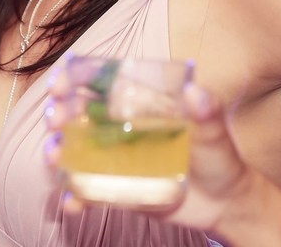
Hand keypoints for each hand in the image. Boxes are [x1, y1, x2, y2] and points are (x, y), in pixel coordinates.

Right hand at [43, 70, 255, 232]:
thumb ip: (208, 113)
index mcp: (143, 104)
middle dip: (61, 112)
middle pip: (82, 113)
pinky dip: (75, 197)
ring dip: (59, 151)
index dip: (78, 77)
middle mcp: (124, 127)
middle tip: (55, 120)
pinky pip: (89, 190)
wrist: (225, 204)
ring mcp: (118, 158)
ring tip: (54, 157)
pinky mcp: (118, 188)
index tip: (62, 82)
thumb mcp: (217, 134)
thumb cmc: (220, 159)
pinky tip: (71, 203)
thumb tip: (196, 92)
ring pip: (78, 150)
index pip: (104, 82)